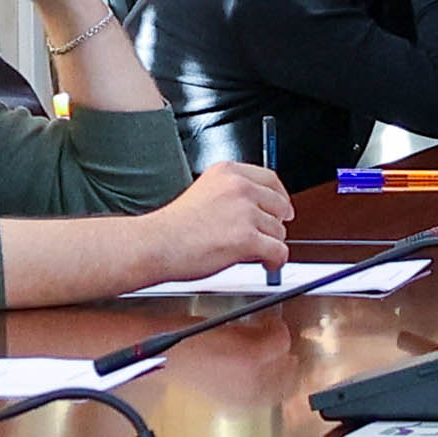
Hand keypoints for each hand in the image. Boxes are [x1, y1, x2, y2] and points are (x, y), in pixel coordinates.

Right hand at [146, 157, 292, 278]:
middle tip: (266, 237)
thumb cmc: (173, 227)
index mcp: (227, 172)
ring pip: (279, 231)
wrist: (156, 244)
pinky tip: (266, 264)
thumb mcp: (204, 192)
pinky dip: (276, 261)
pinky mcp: (247, 238)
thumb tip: (260, 210)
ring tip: (252, 253)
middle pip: (280, 205)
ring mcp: (244, 212)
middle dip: (275, 224)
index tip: (281, 209)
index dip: (280, 197)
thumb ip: (231, 195)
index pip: (270, 179)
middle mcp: (239, 187)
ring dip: (270, 244)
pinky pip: (279, 251)